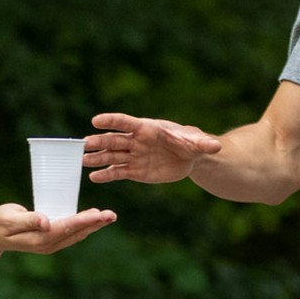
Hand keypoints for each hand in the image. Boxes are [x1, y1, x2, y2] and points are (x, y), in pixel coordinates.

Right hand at [0, 204, 118, 254]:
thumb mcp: (10, 218)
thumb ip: (28, 220)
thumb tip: (46, 222)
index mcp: (39, 239)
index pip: (65, 228)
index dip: (83, 220)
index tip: (98, 214)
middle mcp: (48, 244)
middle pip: (76, 232)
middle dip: (95, 224)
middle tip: (112, 215)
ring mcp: (50, 244)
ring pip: (76, 234)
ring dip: (93, 226)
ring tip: (108, 216)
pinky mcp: (51, 240)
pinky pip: (71, 234)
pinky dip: (84, 226)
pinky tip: (93, 220)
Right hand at [82, 113, 224, 183]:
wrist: (190, 159)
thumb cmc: (191, 144)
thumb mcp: (197, 144)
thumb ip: (203, 144)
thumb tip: (216, 146)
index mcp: (147, 128)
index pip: (125, 122)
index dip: (111, 121)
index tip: (96, 121)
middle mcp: (136, 141)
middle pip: (114, 140)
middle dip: (100, 142)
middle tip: (85, 145)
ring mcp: (134, 156)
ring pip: (112, 156)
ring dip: (97, 158)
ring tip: (83, 161)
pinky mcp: (135, 171)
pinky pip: (117, 172)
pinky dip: (106, 175)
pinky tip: (94, 178)